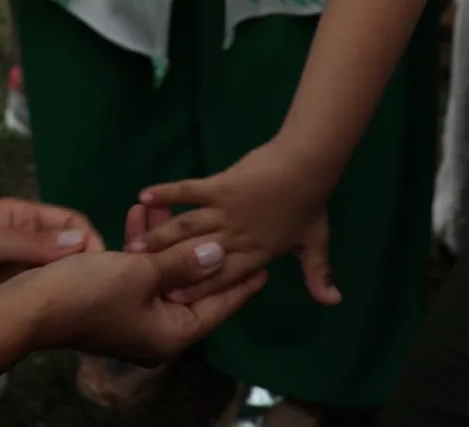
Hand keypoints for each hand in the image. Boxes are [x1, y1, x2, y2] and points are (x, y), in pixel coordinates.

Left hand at [0, 198, 103, 324]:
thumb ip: (32, 243)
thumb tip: (81, 241)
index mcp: (21, 217)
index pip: (71, 221)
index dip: (89, 240)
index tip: (101, 269)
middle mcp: (26, 241)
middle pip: (70, 248)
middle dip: (87, 265)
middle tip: (101, 293)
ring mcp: (19, 270)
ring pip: (59, 274)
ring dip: (73, 286)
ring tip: (89, 308)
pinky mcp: (11, 295)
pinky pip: (42, 295)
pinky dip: (57, 302)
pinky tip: (67, 318)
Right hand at [0, 238, 266, 364]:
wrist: (31, 307)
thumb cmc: (90, 292)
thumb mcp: (141, 273)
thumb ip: (182, 263)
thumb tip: (218, 255)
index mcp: (172, 332)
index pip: (217, 305)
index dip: (240, 282)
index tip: (265, 264)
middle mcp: (157, 329)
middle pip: (190, 287)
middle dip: (198, 250)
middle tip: (225, 223)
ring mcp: (134, 317)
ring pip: (162, 274)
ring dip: (165, 240)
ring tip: (170, 206)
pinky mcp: (112, 301)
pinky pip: (138, 272)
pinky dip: (142, 246)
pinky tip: (140, 213)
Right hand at [131, 143, 338, 305]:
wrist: (307, 165)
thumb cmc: (310, 204)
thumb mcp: (316, 244)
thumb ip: (319, 275)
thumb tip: (334, 303)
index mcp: (255, 256)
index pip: (222, 279)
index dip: (196, 291)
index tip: (171, 300)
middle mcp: (236, 239)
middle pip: (196, 257)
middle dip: (167, 266)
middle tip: (138, 274)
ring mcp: (227, 213)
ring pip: (187, 229)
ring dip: (159, 235)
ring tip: (134, 242)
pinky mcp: (220, 187)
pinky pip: (189, 191)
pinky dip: (167, 192)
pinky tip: (144, 195)